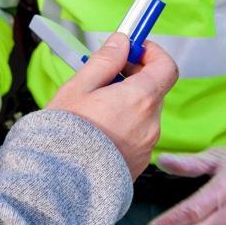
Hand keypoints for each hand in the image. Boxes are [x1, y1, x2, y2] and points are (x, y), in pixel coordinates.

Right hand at [48, 33, 178, 179]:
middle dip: (133, 77)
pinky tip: (99, 131)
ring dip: (127, 103)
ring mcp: (146, 146)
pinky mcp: (139, 162)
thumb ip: (105, 61)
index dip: (152, 53)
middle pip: (153, 89)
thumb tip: (121, 41)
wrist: (59, 182)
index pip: (166, 67)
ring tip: (95, 108)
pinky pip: (138, 135)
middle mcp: (150, 123)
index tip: (134, 49)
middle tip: (105, 76)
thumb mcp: (79, 87)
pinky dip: (125, 126)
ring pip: (144, 113)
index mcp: (140, 99)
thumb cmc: (65, 134)